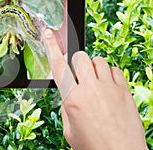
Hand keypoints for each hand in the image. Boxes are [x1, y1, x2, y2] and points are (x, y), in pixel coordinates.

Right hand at [42, 29, 147, 149]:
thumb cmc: (93, 145)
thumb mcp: (69, 129)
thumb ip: (67, 106)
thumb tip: (69, 90)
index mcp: (72, 99)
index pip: (58, 66)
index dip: (51, 47)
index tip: (49, 33)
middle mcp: (90, 89)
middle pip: (79, 57)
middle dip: (77, 64)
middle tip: (80, 78)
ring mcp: (109, 88)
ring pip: (97, 60)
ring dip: (93, 68)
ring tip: (95, 83)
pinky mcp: (124, 90)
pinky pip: (114, 69)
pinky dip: (109, 74)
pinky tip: (108, 87)